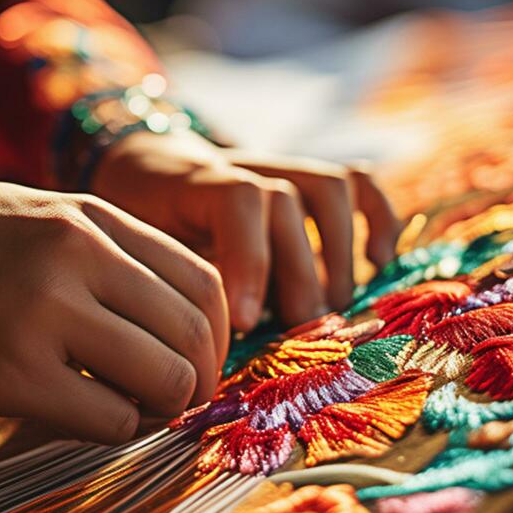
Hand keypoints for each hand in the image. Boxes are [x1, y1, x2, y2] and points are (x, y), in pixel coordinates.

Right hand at [0, 183, 226, 442]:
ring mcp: (46, 311)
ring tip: (130, 411)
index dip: (214, 333)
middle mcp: (79, 255)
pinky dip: (114, 430)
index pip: (202, 279)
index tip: (192, 358)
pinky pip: (106, 420)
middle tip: (174, 399)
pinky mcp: (11, 371)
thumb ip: (93, 249)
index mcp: (87, 216)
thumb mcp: (24, 212)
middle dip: (199, 378)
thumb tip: (155, 314)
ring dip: (162, 408)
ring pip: (165, 378)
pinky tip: (86, 419)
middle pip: (196, 332)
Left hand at [90, 131, 398, 331]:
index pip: (238, 199)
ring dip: (335, 254)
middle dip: (296, 276)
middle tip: (292, 332)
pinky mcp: (306, 178)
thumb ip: (163, 280)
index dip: (249, 260)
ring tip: (324, 308)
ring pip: (327, 187)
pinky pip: (356, 182)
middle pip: (287, 203)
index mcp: (190, 182)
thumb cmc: (135, 224)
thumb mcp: (135, 248)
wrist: (138, 167)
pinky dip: (377, 217)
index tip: (243, 322)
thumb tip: (192, 347)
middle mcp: (240, 165)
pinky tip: (377, 261)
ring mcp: (277, 166)